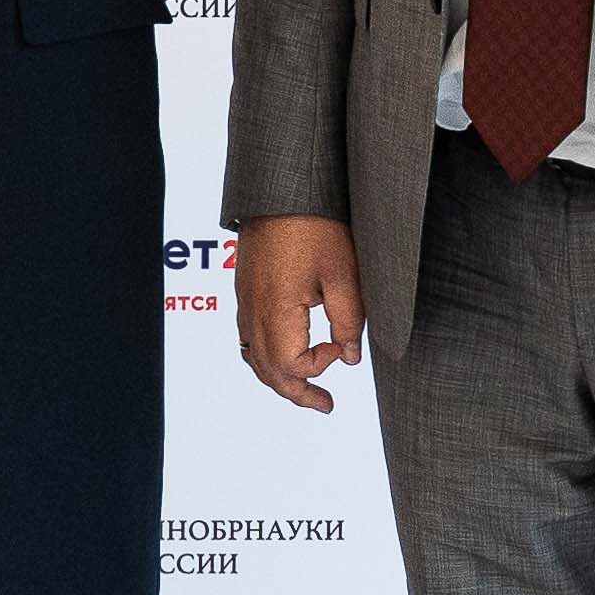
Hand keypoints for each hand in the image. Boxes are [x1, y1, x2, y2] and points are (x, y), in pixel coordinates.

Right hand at [236, 214, 365, 414]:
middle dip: (296, 393)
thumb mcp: (345, 273)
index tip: (342, 347)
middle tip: (325, 405)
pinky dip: (265, 356)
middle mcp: (253, 310)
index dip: (320, 366)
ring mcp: (245, 301)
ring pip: (254, 357)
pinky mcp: (245, 290)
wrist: (282, 189)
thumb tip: (349, 358)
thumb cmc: (315, 224)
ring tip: (306, 388)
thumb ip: (348, 321)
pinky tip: (283, 353)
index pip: (292, 365)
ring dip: (279, 378)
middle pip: (268, 371)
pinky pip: (248, 337)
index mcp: (277, 309)